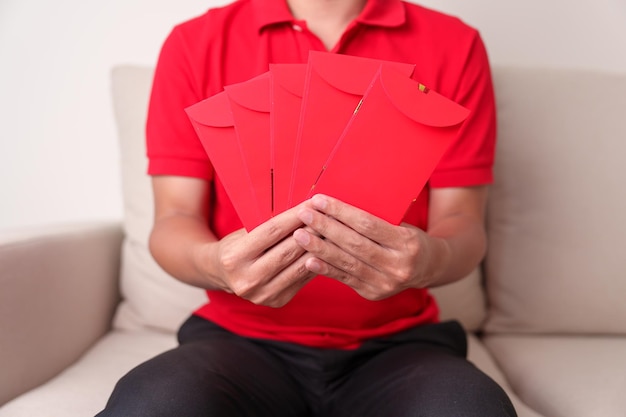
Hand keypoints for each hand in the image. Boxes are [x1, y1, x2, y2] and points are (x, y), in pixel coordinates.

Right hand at [208, 202, 318, 306]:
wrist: (222, 275)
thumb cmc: (236, 247)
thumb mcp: (243, 233)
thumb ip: (267, 226)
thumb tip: (303, 211)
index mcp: (234, 258)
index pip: (271, 232)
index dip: (294, 216)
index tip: (312, 203)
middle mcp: (247, 280)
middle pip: (288, 251)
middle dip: (311, 230)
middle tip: (328, 215)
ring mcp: (263, 294)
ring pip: (299, 267)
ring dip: (319, 247)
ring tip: (332, 231)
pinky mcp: (277, 301)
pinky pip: (303, 279)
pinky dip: (317, 263)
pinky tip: (327, 250)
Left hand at [292, 194, 446, 300]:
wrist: (429, 268)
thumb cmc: (409, 239)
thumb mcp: (401, 225)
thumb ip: (375, 220)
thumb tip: (336, 207)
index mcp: (406, 243)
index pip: (367, 224)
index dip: (341, 212)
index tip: (320, 200)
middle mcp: (397, 265)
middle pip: (354, 243)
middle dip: (326, 227)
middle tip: (304, 214)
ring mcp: (385, 283)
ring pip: (347, 263)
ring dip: (320, 248)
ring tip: (300, 235)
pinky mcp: (373, 293)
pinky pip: (345, 279)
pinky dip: (326, 269)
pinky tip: (309, 259)